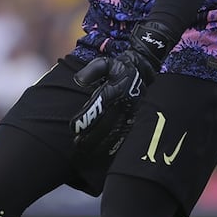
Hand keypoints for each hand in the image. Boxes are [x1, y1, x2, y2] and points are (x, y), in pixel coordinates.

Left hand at [70, 21, 176, 155]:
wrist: (143, 71)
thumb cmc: (119, 68)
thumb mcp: (105, 63)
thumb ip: (92, 71)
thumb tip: (78, 80)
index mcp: (114, 90)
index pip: (99, 105)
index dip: (86, 117)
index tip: (73, 127)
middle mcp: (123, 104)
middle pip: (106, 124)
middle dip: (91, 136)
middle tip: (77, 145)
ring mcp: (130, 113)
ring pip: (115, 132)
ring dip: (101, 143)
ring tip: (85, 152)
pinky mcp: (134, 119)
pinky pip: (124, 135)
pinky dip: (113, 145)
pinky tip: (102, 153)